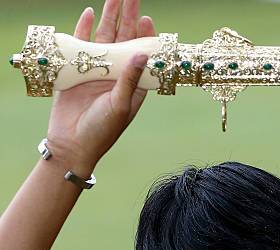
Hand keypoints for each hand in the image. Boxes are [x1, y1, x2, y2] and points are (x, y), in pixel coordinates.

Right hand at [46, 0, 155, 173]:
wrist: (72, 145)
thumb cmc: (102, 131)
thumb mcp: (120, 106)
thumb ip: (130, 80)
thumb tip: (142, 53)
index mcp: (131, 86)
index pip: (141, 56)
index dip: (145, 38)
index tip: (146, 19)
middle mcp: (115, 77)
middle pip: (123, 42)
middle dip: (127, 19)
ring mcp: (96, 72)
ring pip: (103, 40)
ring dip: (108, 19)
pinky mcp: (76, 72)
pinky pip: (81, 46)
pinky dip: (84, 30)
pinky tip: (90, 13)